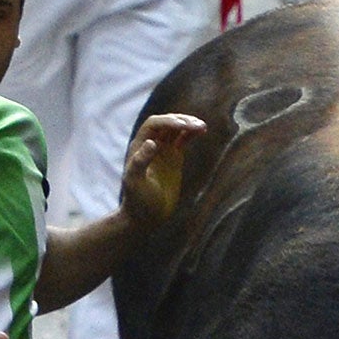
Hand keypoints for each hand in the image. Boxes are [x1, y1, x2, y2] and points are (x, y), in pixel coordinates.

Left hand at [117, 113, 205, 228]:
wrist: (145, 217)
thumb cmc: (138, 202)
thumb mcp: (136, 183)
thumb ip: (140, 162)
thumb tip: (152, 142)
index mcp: (138, 147)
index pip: (153, 124)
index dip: (168, 121)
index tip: (183, 125)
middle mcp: (150, 145)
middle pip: (166, 123)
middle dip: (181, 121)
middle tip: (197, 125)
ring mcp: (162, 151)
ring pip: (176, 130)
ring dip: (188, 124)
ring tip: (202, 127)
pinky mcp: (173, 159)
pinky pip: (183, 140)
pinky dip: (191, 134)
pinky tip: (202, 131)